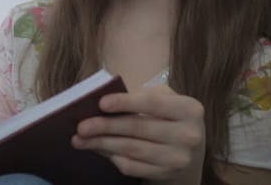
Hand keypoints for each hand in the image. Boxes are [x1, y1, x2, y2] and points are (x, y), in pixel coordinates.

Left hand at [71, 85, 205, 183]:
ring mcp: (179, 158)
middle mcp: (188, 135)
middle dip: (105, 126)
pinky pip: (132, 167)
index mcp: (189, 109)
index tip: (101, 103)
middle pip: (138, 128)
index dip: (125, 102)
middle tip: (81, 126)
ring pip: (132, 149)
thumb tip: (102, 106)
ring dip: (102, 143)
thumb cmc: (168, 117)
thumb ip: (141, 96)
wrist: (189, 150)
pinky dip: (112, 157)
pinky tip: (98, 149)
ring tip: (80, 139)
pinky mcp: (166, 174)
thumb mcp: (165, 100)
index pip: (152, 103)